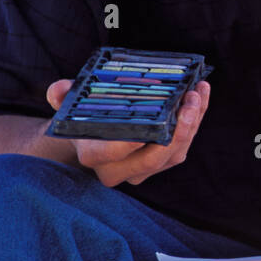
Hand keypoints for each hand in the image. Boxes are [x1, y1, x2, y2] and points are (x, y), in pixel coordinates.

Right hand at [46, 77, 209, 186]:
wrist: (94, 136)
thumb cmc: (83, 118)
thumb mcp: (68, 105)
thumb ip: (62, 96)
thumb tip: (59, 89)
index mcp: (95, 158)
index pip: (112, 155)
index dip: (129, 144)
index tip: (149, 123)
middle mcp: (122, 171)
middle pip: (155, 157)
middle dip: (177, 129)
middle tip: (189, 98)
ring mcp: (145, 169)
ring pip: (175, 153)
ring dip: (192, 123)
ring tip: (198, 91)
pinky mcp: (164, 161)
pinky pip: (184, 144)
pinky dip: (196, 120)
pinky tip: (201, 95)